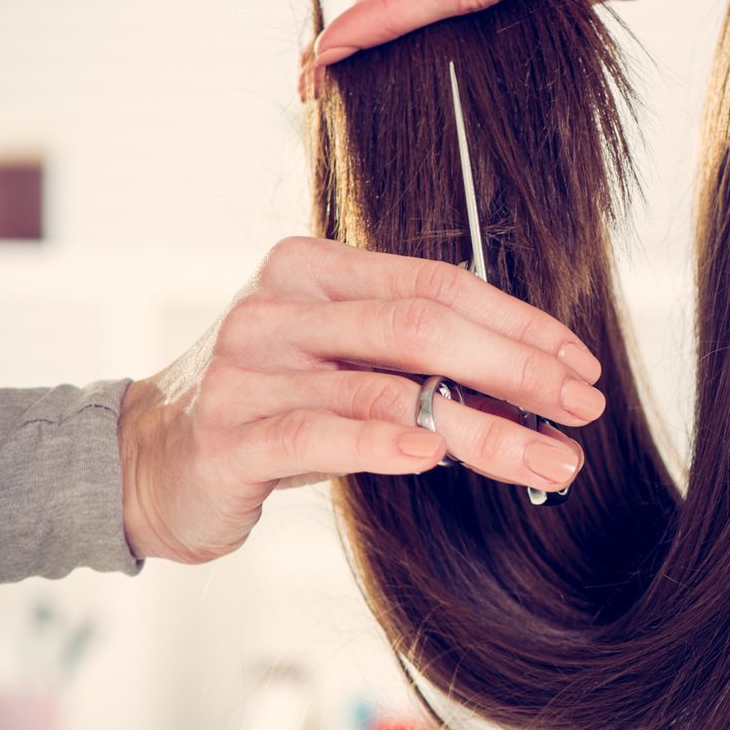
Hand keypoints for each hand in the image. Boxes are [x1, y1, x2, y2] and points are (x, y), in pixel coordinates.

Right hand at [117, 236, 605, 563]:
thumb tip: (536, 378)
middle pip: (421, 328)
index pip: (436, 284)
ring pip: (386, 390)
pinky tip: (436, 461)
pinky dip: (385, 445)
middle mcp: (277, 307)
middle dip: (516, 370)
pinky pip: (320, 434)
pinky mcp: (227, 436)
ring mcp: (246, 369)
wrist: (146, 461)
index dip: (518, 323)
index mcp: (312, 268)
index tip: (579, 364)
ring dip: (484, 431)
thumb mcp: (339, 361)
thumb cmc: (271, 407)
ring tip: (550, 460)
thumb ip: (414, 353)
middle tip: (583, 409)